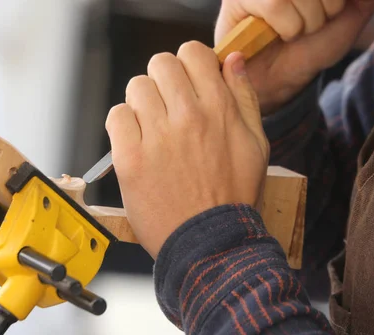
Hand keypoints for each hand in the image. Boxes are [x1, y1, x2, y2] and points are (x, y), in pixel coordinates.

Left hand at [106, 42, 268, 258]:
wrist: (211, 244)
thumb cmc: (235, 197)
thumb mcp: (257, 144)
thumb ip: (244, 97)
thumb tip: (232, 61)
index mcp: (219, 109)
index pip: (192, 52)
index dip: (189, 63)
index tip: (189, 81)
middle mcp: (188, 117)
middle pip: (160, 64)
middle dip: (164, 80)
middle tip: (169, 105)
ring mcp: (157, 137)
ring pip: (136, 87)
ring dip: (144, 103)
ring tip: (153, 129)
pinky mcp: (131, 159)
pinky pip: (116, 116)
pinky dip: (124, 124)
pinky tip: (138, 142)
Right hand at [216, 0, 373, 112]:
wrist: (279, 77)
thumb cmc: (308, 47)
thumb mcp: (347, 19)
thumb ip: (363, 0)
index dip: (335, 3)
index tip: (330, 12)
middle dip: (325, 11)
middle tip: (310, 24)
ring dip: (305, 22)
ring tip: (293, 30)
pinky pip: (275, 4)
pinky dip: (286, 26)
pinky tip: (278, 32)